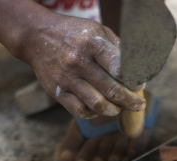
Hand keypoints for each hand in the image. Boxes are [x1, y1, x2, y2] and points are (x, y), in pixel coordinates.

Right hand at [17, 13, 145, 118]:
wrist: (36, 37)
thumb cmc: (73, 33)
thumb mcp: (96, 30)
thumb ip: (117, 47)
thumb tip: (138, 68)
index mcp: (91, 43)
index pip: (119, 68)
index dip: (134, 81)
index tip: (140, 86)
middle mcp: (78, 62)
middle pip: (111, 89)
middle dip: (130, 100)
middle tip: (139, 105)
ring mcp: (67, 78)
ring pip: (97, 104)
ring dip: (113, 110)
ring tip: (119, 108)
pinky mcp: (57, 91)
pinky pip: (79, 111)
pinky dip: (93, 114)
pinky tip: (99, 110)